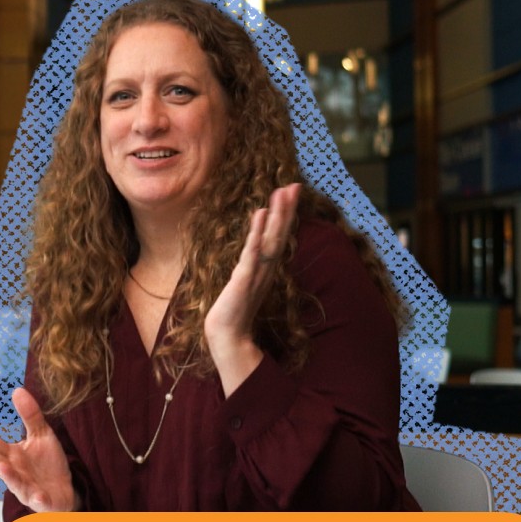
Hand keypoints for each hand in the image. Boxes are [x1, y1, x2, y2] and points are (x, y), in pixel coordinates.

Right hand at [0, 387, 75, 511]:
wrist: (66, 490)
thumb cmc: (48, 464)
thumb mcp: (41, 435)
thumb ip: (30, 415)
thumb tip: (17, 389)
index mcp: (12, 456)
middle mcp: (15, 473)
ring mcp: (27, 488)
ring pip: (16, 483)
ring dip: (9, 476)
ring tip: (2, 467)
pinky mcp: (43, 501)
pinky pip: (40, 501)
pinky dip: (37, 499)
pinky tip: (37, 495)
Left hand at [204, 182, 300, 393]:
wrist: (226, 337)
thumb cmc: (234, 311)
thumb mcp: (246, 283)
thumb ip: (253, 267)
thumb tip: (256, 250)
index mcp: (266, 268)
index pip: (278, 236)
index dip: (286, 214)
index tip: (291, 190)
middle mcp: (265, 269)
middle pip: (279, 234)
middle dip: (287, 209)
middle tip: (294, 184)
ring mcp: (256, 274)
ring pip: (269, 240)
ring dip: (277, 216)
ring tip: (281, 193)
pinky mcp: (243, 280)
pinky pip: (251, 254)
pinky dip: (255, 235)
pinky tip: (259, 216)